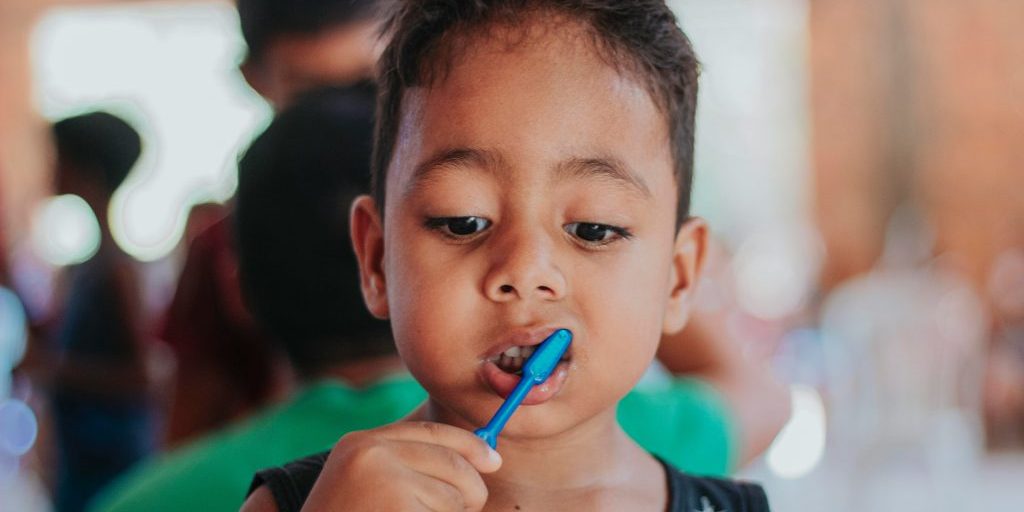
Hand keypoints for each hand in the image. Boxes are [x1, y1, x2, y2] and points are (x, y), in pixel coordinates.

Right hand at [302, 422, 502, 511]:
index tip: (493, 460)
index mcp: (361, 443)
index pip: (433, 433)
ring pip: (456, 498)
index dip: (470, 446)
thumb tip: (486, 457)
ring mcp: (386, 483)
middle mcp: (372, 454)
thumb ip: (409, 464)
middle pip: (455, 465)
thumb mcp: (365, 483)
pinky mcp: (401, 510)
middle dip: (469, 492)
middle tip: (460, 510)